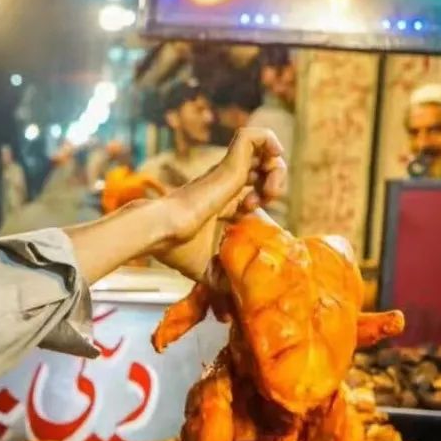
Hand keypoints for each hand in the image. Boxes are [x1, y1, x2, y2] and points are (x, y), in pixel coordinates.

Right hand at [153, 127, 287, 279]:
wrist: (164, 232)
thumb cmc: (178, 249)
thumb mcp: (207, 270)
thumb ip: (222, 282)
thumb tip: (232, 305)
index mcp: (223, 205)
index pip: (253, 190)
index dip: (264, 197)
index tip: (255, 212)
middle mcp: (226, 185)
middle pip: (261, 168)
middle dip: (274, 180)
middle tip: (266, 198)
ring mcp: (228, 173)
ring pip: (262, 151)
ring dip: (276, 166)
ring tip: (270, 186)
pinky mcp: (228, 163)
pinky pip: (252, 136)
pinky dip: (267, 141)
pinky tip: (272, 158)